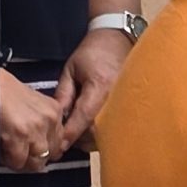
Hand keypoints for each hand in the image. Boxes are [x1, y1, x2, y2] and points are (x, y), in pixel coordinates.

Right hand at [0, 70, 63, 172]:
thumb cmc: (1, 89)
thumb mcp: (30, 102)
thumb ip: (40, 121)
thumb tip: (37, 144)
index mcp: (55, 110)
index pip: (59, 143)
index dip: (43, 150)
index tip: (31, 150)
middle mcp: (50, 119)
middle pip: (49, 155)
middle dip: (33, 159)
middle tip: (18, 155)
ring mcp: (36, 128)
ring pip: (35, 163)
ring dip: (21, 162)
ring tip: (8, 154)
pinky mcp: (20, 134)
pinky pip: (17, 161)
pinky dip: (7, 160)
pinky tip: (0, 149)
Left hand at [51, 26, 131, 153]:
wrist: (119, 40)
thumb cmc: (93, 52)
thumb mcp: (71, 70)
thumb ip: (64, 95)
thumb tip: (56, 120)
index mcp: (99, 87)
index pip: (83, 118)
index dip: (69, 134)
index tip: (57, 146)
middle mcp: (115, 99)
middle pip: (96, 132)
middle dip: (78, 139)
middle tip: (63, 139)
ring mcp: (125, 104)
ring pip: (107, 134)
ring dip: (90, 138)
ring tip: (76, 132)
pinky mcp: (130, 107)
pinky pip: (115, 129)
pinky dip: (101, 133)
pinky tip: (90, 128)